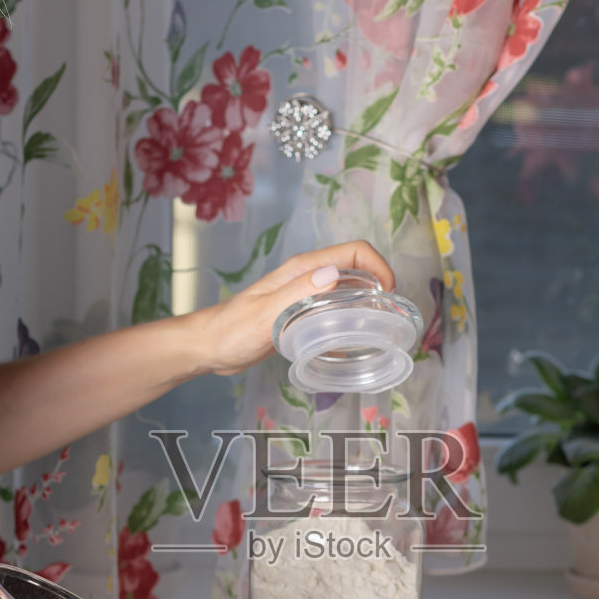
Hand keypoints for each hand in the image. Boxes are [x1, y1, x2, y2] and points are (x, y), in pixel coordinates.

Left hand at [184, 240, 395, 375]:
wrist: (210, 346)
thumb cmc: (232, 329)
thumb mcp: (266, 313)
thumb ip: (297, 292)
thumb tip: (334, 274)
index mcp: (302, 269)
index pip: (353, 252)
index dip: (379, 266)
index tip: (388, 294)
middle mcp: (308, 277)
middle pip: (357, 269)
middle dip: (379, 287)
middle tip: (387, 317)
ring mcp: (306, 295)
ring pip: (349, 291)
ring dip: (366, 305)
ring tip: (375, 331)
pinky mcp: (302, 314)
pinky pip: (335, 311)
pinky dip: (349, 323)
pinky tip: (349, 344)